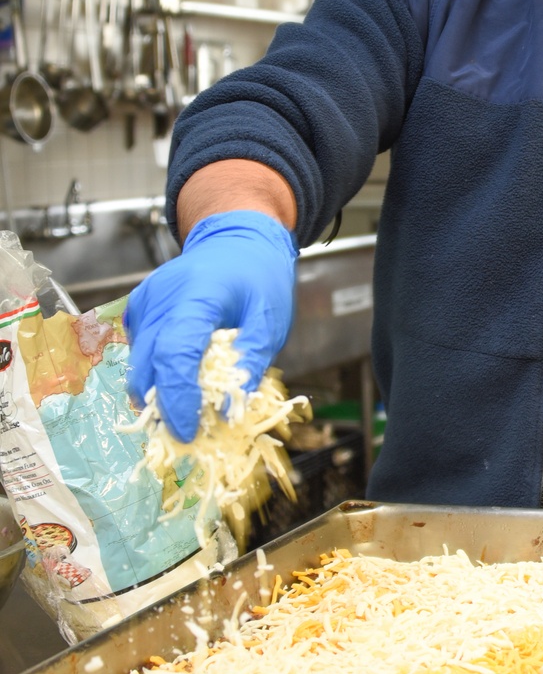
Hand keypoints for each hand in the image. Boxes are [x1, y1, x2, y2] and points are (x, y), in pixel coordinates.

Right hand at [124, 211, 296, 441]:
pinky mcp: (139, 307)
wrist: (237, 239)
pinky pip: (140, 349)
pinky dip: (156, 369)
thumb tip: (230, 410)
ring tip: (188, 408)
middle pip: (147, 364)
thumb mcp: (271, 320)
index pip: (176, 354)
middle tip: (186, 434)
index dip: (177, 398)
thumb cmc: (259, 278)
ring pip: (139, 361)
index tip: (187, 431)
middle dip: (161, 406)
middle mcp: (162, 297)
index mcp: (198, 296)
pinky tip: (182, 375)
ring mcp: (146, 301)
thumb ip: (252, 362)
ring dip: (157, 391)